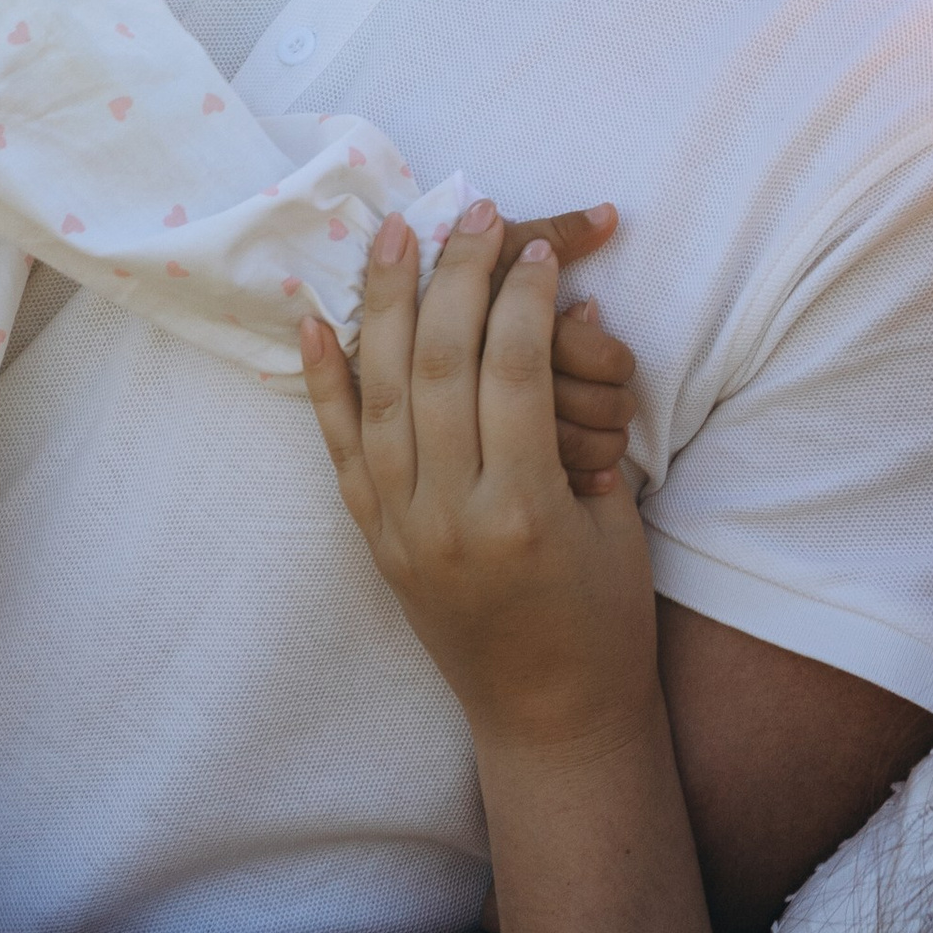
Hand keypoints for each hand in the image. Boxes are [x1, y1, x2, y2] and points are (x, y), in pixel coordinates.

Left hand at [303, 211, 660, 760]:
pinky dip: (324, 380)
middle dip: (457, 276)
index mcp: (523, 512)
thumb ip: (590, 424)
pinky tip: (315, 319)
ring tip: (394, 233)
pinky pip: (339, 447)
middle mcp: (448, 516)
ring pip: (380, 390)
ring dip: (384, 303)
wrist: (549, 720)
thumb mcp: (618, 522)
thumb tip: (577, 314)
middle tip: (475, 212)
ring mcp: (399, 529)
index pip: (514, 370)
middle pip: (440, 364)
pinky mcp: (373, 539)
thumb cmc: (603, 620)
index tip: (540, 246)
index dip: (526, 297)